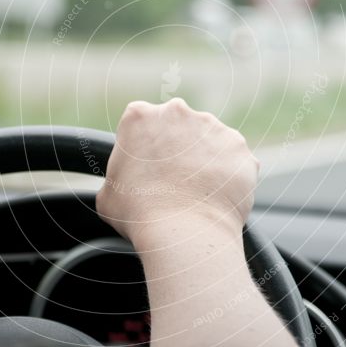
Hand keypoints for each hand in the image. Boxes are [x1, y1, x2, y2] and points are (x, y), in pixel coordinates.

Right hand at [96, 98, 257, 244]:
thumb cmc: (140, 215)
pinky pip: (231, 158)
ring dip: (203, 159)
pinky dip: (227, 174)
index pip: (140, 122)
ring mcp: (212, 127)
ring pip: (207, 139)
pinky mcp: (238, 147)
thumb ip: (116, 178)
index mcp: (140, 117)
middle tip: (172, 180)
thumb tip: (120, 187)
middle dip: (175, 147)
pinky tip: (215, 196)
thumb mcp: (107, 195)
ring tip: (195, 191)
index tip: (146, 167)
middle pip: (177, 125)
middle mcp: (178, 112)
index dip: (143, 146)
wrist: (184, 233)